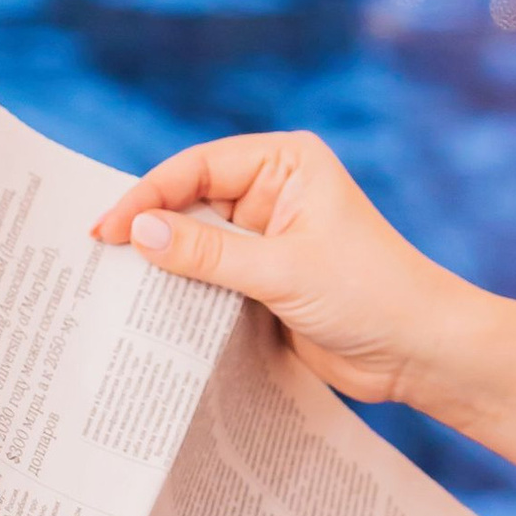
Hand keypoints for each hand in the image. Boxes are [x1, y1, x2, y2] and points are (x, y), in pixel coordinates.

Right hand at [89, 129, 482, 409]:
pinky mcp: (267, 281)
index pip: (197, 168)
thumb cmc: (370, 294)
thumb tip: (140, 232)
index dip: (148, 196)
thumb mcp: (282, 271)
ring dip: (165, 266)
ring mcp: (269, 238)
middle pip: (191, 202)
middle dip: (150, 230)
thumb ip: (208, 253)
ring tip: (111, 288)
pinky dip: (186, 294)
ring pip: (197, 245)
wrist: (420, 352)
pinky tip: (150, 313)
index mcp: (286, 164)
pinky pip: (212, 280)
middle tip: (95, 259)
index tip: (107, 229)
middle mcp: (274, 192)